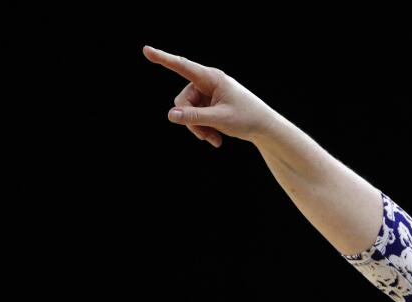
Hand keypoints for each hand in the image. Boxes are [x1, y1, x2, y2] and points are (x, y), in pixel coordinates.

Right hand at [142, 44, 279, 147]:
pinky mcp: (209, 104)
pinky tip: (216, 139)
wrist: (265, 128)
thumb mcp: (219, 119)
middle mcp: (207, 82)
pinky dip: (204, 128)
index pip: (183, 66)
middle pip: (183, 100)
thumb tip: (170, 115)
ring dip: (198, 128)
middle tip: (205, 137)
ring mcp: (208, 93)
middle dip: (190, 120)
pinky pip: (196, 116)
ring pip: (188, 111)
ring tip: (214, 140)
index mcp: (212, 78)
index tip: (146, 50)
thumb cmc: (247, 118)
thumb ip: (194, 117)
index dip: (163, 58)